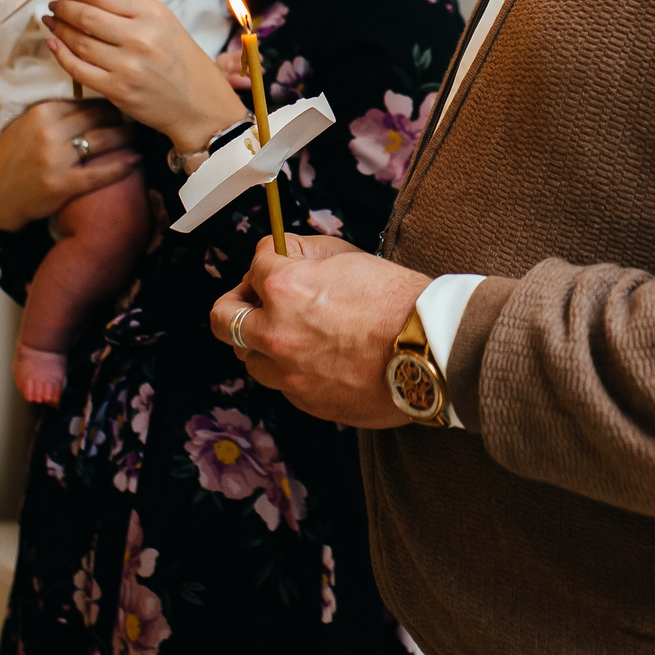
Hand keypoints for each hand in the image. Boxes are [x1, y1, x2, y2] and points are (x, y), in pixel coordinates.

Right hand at [0, 100, 139, 231]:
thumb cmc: (13, 158)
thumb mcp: (25, 125)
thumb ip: (52, 112)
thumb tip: (85, 96)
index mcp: (41, 112)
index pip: (84, 101)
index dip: (107, 103)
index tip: (121, 103)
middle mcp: (48, 132)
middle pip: (97, 117)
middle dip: (120, 117)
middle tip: (136, 116)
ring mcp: (55, 158)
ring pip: (102, 140)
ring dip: (125, 137)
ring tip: (138, 135)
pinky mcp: (62, 183)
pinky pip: (99, 173)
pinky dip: (121, 166)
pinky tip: (135, 161)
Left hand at [44, 0, 248, 152]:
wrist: (200, 104)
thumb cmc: (182, 61)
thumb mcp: (165, 23)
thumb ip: (130, 9)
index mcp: (153, 14)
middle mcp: (140, 37)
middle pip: (85, 14)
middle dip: (63, 6)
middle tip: (54, 4)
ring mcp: (127, 65)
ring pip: (78, 41)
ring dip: (59, 28)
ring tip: (51, 21)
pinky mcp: (117, 90)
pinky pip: (78, 69)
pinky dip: (60, 54)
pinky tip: (53, 44)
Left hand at [209, 236, 430, 428]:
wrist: (431, 350)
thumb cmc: (398, 300)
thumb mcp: (348, 256)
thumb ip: (305, 253)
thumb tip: (284, 255)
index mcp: (284, 288)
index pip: (254, 263)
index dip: (271, 257)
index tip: (280, 260)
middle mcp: (276, 332)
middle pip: (223, 318)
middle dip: (237, 302)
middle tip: (257, 298)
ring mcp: (288, 373)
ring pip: (248, 356)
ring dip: (260, 340)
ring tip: (290, 331)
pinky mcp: (305, 401)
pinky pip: (280, 382)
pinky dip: (289, 367)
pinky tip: (317, 356)